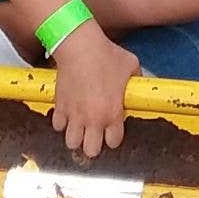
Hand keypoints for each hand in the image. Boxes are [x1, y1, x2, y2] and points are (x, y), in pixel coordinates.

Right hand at [49, 20, 139, 157]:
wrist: (80, 46)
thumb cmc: (106, 54)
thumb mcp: (131, 65)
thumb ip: (137, 79)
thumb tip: (140, 84)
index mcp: (112, 113)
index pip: (114, 142)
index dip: (114, 137)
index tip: (113, 129)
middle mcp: (93, 119)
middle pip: (91, 151)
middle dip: (94, 144)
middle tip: (96, 132)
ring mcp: (74, 115)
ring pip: (72, 143)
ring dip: (77, 136)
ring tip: (82, 125)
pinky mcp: (60, 107)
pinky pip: (58, 126)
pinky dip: (62, 123)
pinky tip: (70, 113)